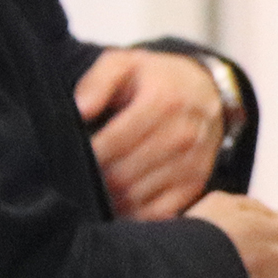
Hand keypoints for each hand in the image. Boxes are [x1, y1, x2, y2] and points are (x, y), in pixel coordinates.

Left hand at [76, 48, 226, 220]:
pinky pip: (157, 213)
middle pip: (122, 175)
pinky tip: (119, 200)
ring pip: (136, 197)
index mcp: (163, 102)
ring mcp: (192, 163)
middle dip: (95, 179)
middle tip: (78, 174)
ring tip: (95, 186)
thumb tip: (81, 109)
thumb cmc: (156, 80)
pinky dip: (134, 212)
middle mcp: (183, 136)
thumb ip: (98, 81)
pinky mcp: (195, 185)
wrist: (206, 91)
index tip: (72, 154)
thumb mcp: (125, 64)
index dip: (86, 155)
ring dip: (110, 198)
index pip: (112, 144)